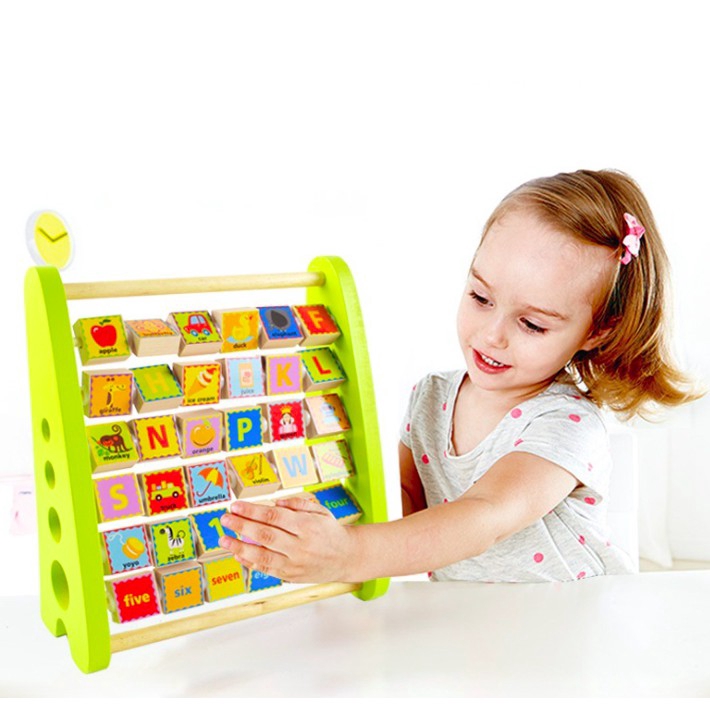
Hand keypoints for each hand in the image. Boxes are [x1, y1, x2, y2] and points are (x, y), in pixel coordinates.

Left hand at [219, 497, 358, 583]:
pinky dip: (250, 562)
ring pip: (263, 555)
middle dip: (241, 526)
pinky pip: (267, 569)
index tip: (236, 506)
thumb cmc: (330, 531)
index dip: (252, 511)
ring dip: (240, 547)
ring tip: (224, 540)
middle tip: (225, 519)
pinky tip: (238, 554)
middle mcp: (300, 546)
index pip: (274, 516)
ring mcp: (295, 563)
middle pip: (265, 535)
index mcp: (307, 526)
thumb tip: (273, 502)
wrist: (347, 557)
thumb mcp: (319, 510)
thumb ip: (297, 504)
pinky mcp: (292, 576)